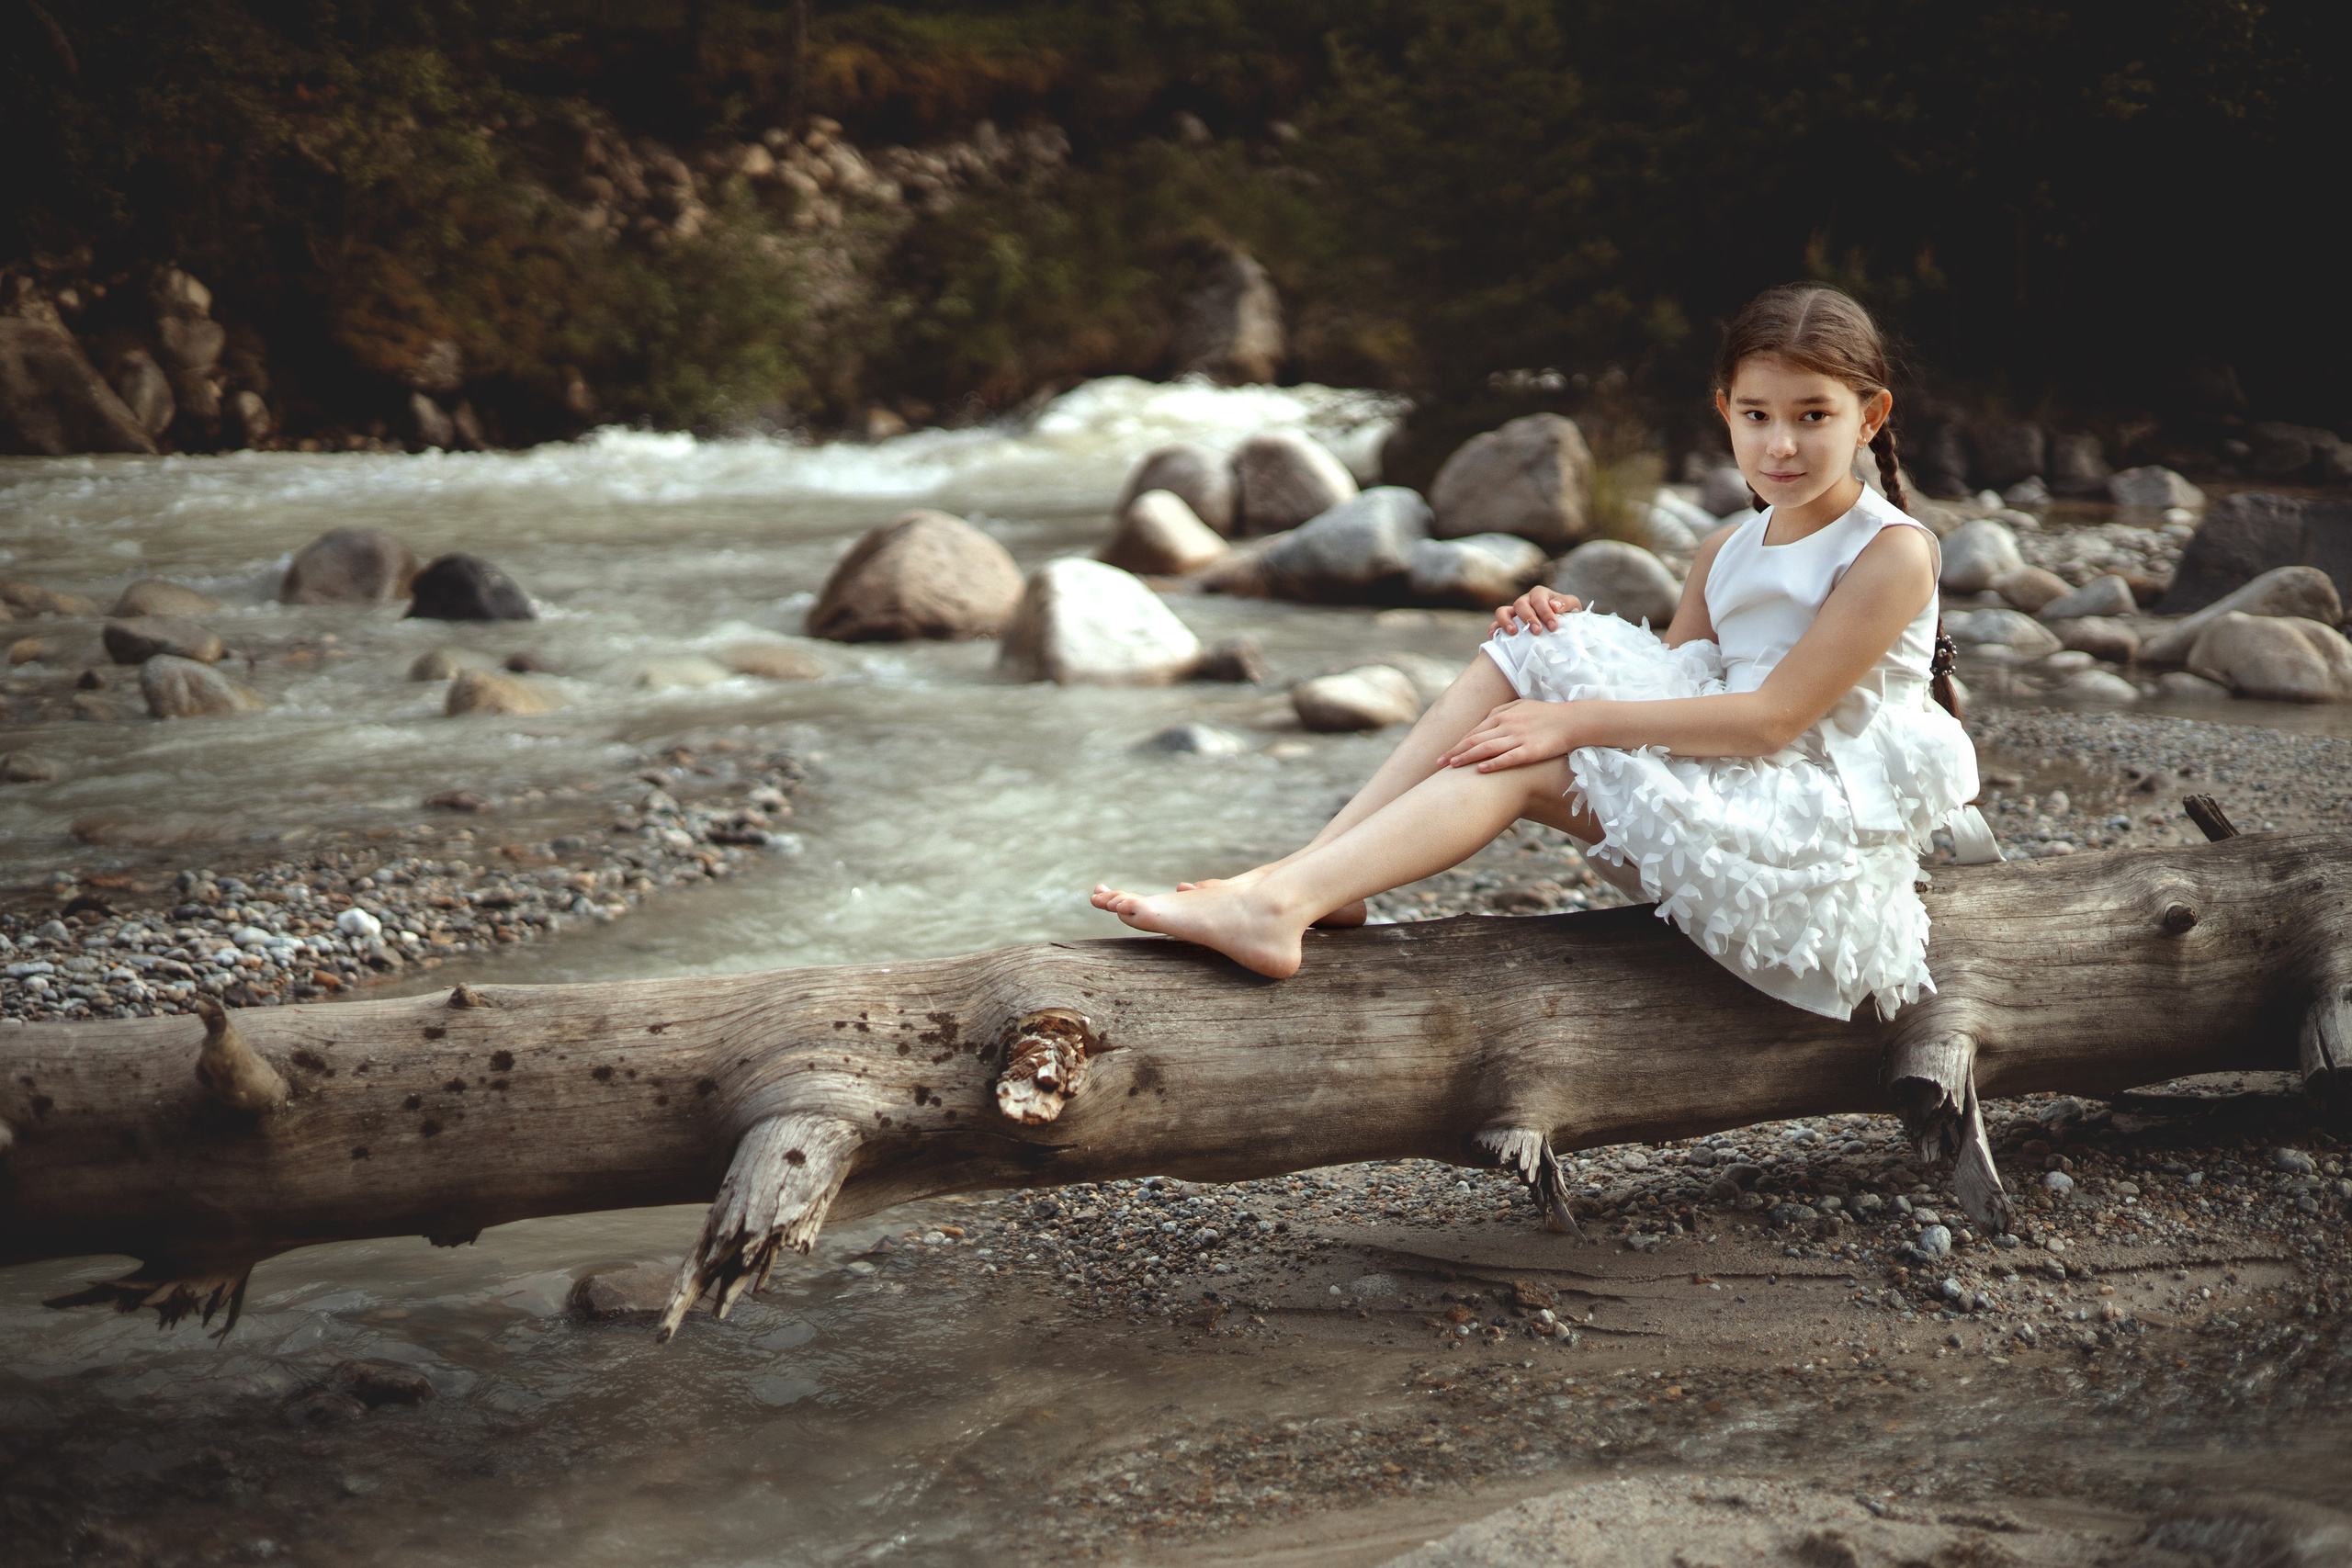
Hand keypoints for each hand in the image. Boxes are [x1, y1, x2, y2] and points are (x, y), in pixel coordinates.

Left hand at [1441, 699, 1584, 771]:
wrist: (1572, 720)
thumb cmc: (1545, 714)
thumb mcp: (1520, 706)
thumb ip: (1500, 712)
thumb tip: (1484, 721)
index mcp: (1502, 715)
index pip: (1474, 732)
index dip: (1457, 744)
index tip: (1444, 755)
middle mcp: (1507, 725)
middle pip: (1475, 740)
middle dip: (1455, 752)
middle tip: (1438, 763)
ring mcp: (1518, 737)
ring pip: (1487, 748)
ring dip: (1467, 757)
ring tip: (1452, 767)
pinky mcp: (1531, 750)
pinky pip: (1509, 758)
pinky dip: (1494, 764)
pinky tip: (1481, 770)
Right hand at [1491, 586, 1581, 635]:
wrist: (1561, 627)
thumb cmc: (1566, 615)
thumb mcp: (1572, 606)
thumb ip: (1566, 603)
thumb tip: (1554, 606)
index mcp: (1540, 594)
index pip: (1538, 599)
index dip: (1545, 612)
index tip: (1553, 626)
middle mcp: (1525, 601)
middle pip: (1520, 604)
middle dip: (1529, 618)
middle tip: (1537, 631)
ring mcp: (1514, 613)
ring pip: (1503, 611)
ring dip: (1506, 621)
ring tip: (1514, 632)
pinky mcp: (1507, 624)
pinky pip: (1495, 624)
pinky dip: (1494, 629)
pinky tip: (1495, 637)